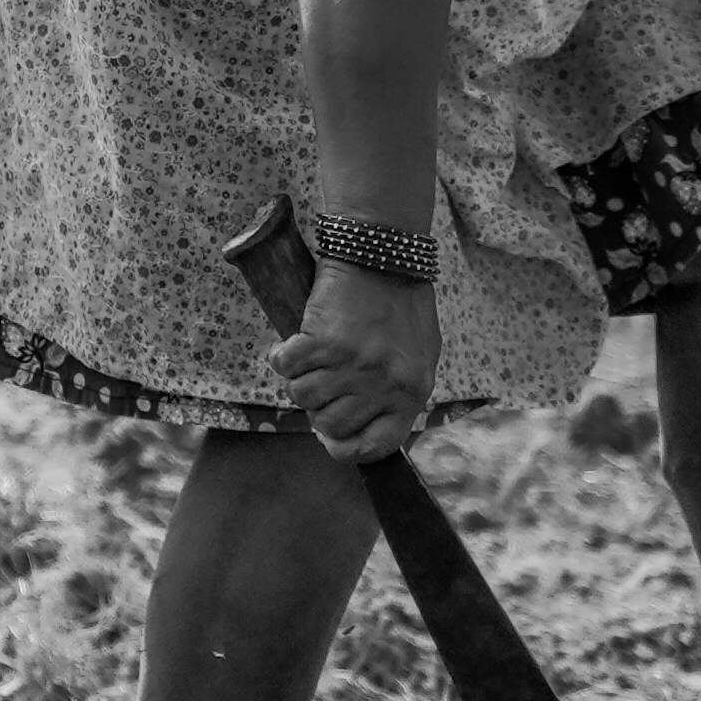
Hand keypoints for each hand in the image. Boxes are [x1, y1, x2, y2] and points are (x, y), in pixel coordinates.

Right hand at [267, 258, 440, 462]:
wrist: (384, 252)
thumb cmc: (402, 302)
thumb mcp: (418, 355)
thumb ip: (399, 392)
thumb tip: (366, 426)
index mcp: (411, 392)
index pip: (374, 447)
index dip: (345, 448)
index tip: (330, 436)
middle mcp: (382, 384)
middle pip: (330, 425)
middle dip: (319, 408)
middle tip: (321, 383)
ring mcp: (351, 364)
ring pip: (303, 398)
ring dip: (300, 380)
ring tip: (309, 360)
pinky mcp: (322, 341)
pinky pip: (286, 368)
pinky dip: (282, 357)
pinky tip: (289, 346)